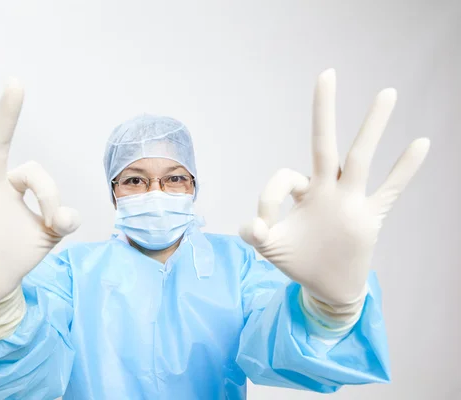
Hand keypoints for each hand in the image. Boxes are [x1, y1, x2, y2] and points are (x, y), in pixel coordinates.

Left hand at [240, 69, 429, 306]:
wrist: (327, 285)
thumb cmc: (297, 261)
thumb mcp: (271, 248)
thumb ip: (256, 235)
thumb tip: (252, 226)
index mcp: (302, 193)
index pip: (285, 179)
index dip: (269, 198)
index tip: (262, 226)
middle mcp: (326, 188)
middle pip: (325, 143)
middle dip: (324, 111)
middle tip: (327, 73)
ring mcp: (350, 200)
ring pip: (361, 157)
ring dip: (373, 127)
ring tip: (387, 92)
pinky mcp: (370, 217)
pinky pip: (391, 189)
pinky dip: (405, 169)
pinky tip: (422, 142)